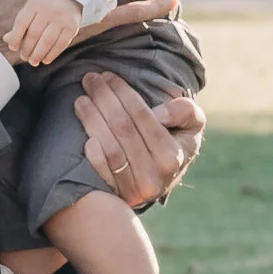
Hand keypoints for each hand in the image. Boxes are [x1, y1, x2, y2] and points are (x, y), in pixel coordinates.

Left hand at [6, 0, 83, 66]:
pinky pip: (60, 44)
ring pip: (47, 41)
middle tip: (24, 57)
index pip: (21, 23)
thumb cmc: (44, 7)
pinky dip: (51, 54)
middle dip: (27, 49)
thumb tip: (7, 39)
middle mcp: (49, 10)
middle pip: (34, 34)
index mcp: (35, 4)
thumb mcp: (31, 10)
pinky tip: (45, 60)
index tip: (13, 48)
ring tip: (33, 61)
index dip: (15, 38)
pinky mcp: (72, 27)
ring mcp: (62, 18)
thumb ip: (20, 25)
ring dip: (38, 54)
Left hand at [76, 70, 203, 209]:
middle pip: (123, 128)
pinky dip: (94, 157)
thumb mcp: (191, 126)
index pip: (143, 116)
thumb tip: (159, 114)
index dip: (124, 93)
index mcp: (174, 155)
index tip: (109, 76)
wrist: (164, 178)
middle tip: (90, 79)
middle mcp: (157, 175)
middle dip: (104, 99)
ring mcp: (137, 189)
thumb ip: (185, 112)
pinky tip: (86, 139)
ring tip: (80, 99)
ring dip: (92, 120)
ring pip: (111, 149)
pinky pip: (104, 175)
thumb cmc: (175, 142)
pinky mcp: (120, 197)